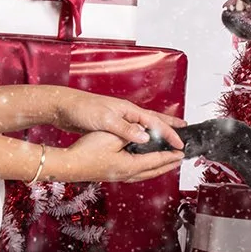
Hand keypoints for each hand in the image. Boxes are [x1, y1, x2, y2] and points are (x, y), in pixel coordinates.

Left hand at [51, 88, 184, 153]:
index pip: (155, 122)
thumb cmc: (83, 110)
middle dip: (170, 125)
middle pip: (154, 119)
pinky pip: (136, 132)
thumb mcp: (105, 120)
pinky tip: (144, 142)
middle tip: (186, 129)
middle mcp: (128, 113)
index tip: (181, 144)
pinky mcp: (114, 126)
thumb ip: (125, 129)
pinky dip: (145, 136)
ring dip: (159, 130)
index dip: (169, 133)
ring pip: (146, 126)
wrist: (65, 107)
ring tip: (169, 135)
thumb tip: (145, 138)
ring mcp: (121, 119)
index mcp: (129, 110)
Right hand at [51, 130, 183, 185]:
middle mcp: (127, 174)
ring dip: (157, 169)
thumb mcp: (110, 137)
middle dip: (168, 165)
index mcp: (130, 166)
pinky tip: (143, 166)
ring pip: (145, 174)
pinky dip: (145, 170)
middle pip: (153, 171)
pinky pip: (136, 174)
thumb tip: (147, 133)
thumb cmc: (86, 150)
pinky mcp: (112, 175)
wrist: (67, 165)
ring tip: (166, 164)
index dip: (170, 155)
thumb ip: (130, 134)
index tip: (181, 152)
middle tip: (179, 159)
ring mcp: (119, 177)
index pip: (156, 160)